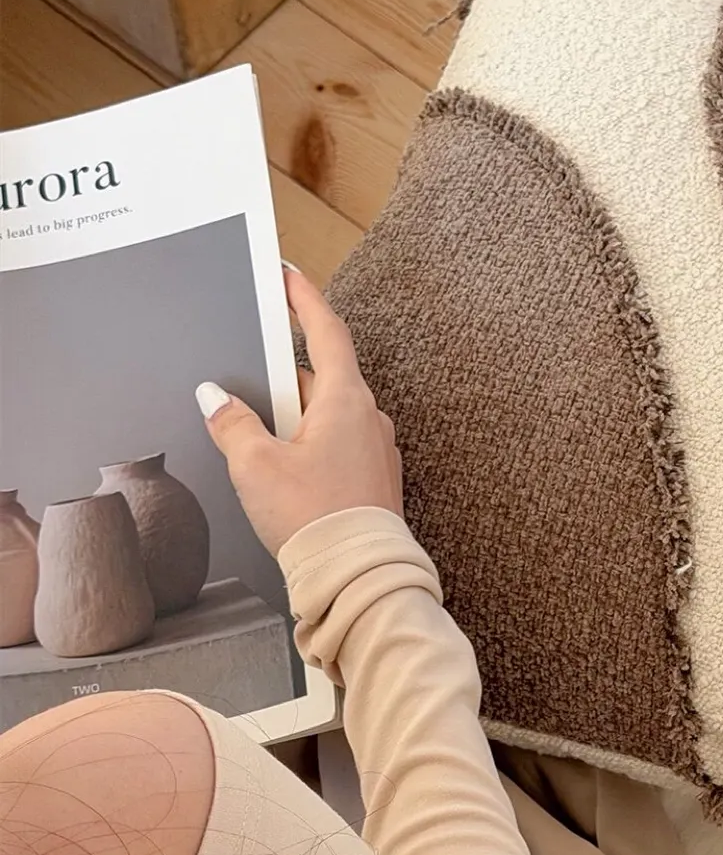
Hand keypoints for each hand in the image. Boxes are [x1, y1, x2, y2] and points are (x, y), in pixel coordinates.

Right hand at [197, 264, 402, 556]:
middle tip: (246, 378)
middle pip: (322, 378)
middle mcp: (369, 418)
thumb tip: (215, 398)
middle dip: (282, 377)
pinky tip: (282, 471)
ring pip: (327, 416)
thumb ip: (232, 423)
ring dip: (293, 418)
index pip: (326, 331)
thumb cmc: (315, 518)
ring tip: (255, 438)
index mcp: (346, 399)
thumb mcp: (255, 465)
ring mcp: (376, 450)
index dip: (304, 300)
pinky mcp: (372, 481)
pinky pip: (336, 446)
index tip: (287, 276)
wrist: (358, 578)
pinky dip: (308, 446)